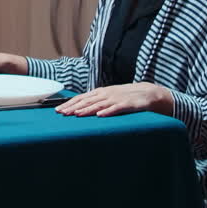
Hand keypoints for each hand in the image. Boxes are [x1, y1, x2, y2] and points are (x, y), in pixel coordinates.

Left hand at [55, 82, 172, 116]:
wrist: (148, 93)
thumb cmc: (126, 97)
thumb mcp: (109, 98)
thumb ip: (96, 102)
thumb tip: (79, 109)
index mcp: (100, 92)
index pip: (81, 98)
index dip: (69, 104)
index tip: (58, 110)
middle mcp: (106, 94)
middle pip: (87, 101)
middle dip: (73, 107)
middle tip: (61, 113)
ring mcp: (117, 98)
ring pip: (99, 104)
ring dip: (87, 109)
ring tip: (76, 114)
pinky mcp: (128, 104)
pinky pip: (116, 108)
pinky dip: (108, 111)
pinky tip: (100, 115)